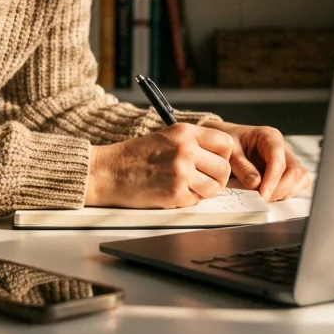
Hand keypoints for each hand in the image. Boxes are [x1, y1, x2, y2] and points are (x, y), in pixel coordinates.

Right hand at [85, 123, 232, 207]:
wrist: (108, 172)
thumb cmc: (134, 156)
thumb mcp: (165, 137)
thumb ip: (192, 143)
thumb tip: (218, 157)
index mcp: (184, 132)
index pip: (225, 143)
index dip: (223, 156)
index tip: (215, 161)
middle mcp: (186, 150)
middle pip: (224, 168)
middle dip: (218, 178)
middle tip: (205, 180)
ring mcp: (181, 173)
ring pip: (215, 188)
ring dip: (205, 191)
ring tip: (189, 187)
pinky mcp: (175, 194)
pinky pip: (197, 201)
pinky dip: (188, 200)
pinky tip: (173, 192)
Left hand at [201, 121, 311, 201]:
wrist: (229, 141)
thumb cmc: (231, 142)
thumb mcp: (230, 151)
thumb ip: (242, 167)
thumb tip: (256, 184)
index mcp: (270, 137)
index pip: (278, 161)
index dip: (271, 181)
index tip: (262, 196)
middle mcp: (283, 148)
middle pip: (295, 172)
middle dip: (280, 190)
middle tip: (261, 199)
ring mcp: (289, 160)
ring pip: (301, 180)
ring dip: (284, 193)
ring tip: (264, 197)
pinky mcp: (289, 172)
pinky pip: (298, 185)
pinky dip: (286, 194)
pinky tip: (270, 195)